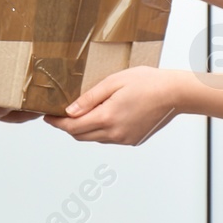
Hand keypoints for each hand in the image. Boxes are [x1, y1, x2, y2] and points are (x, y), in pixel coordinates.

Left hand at [46, 66, 180, 144]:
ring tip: (83, 112)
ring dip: (85, 129)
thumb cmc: (147, 82)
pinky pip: (109, 139)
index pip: (72, 127)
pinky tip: (105, 116)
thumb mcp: (113, 82)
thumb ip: (89, 98)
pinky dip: (101, 130)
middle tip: (61, 115)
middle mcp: (114, 133)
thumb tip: (69, 111)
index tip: (48, 117)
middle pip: (80, 136)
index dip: (57, 123)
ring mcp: (124, 139)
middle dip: (68, 127)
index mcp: (107, 118)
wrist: (174, 93)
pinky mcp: (133, 140)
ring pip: (95, 138)